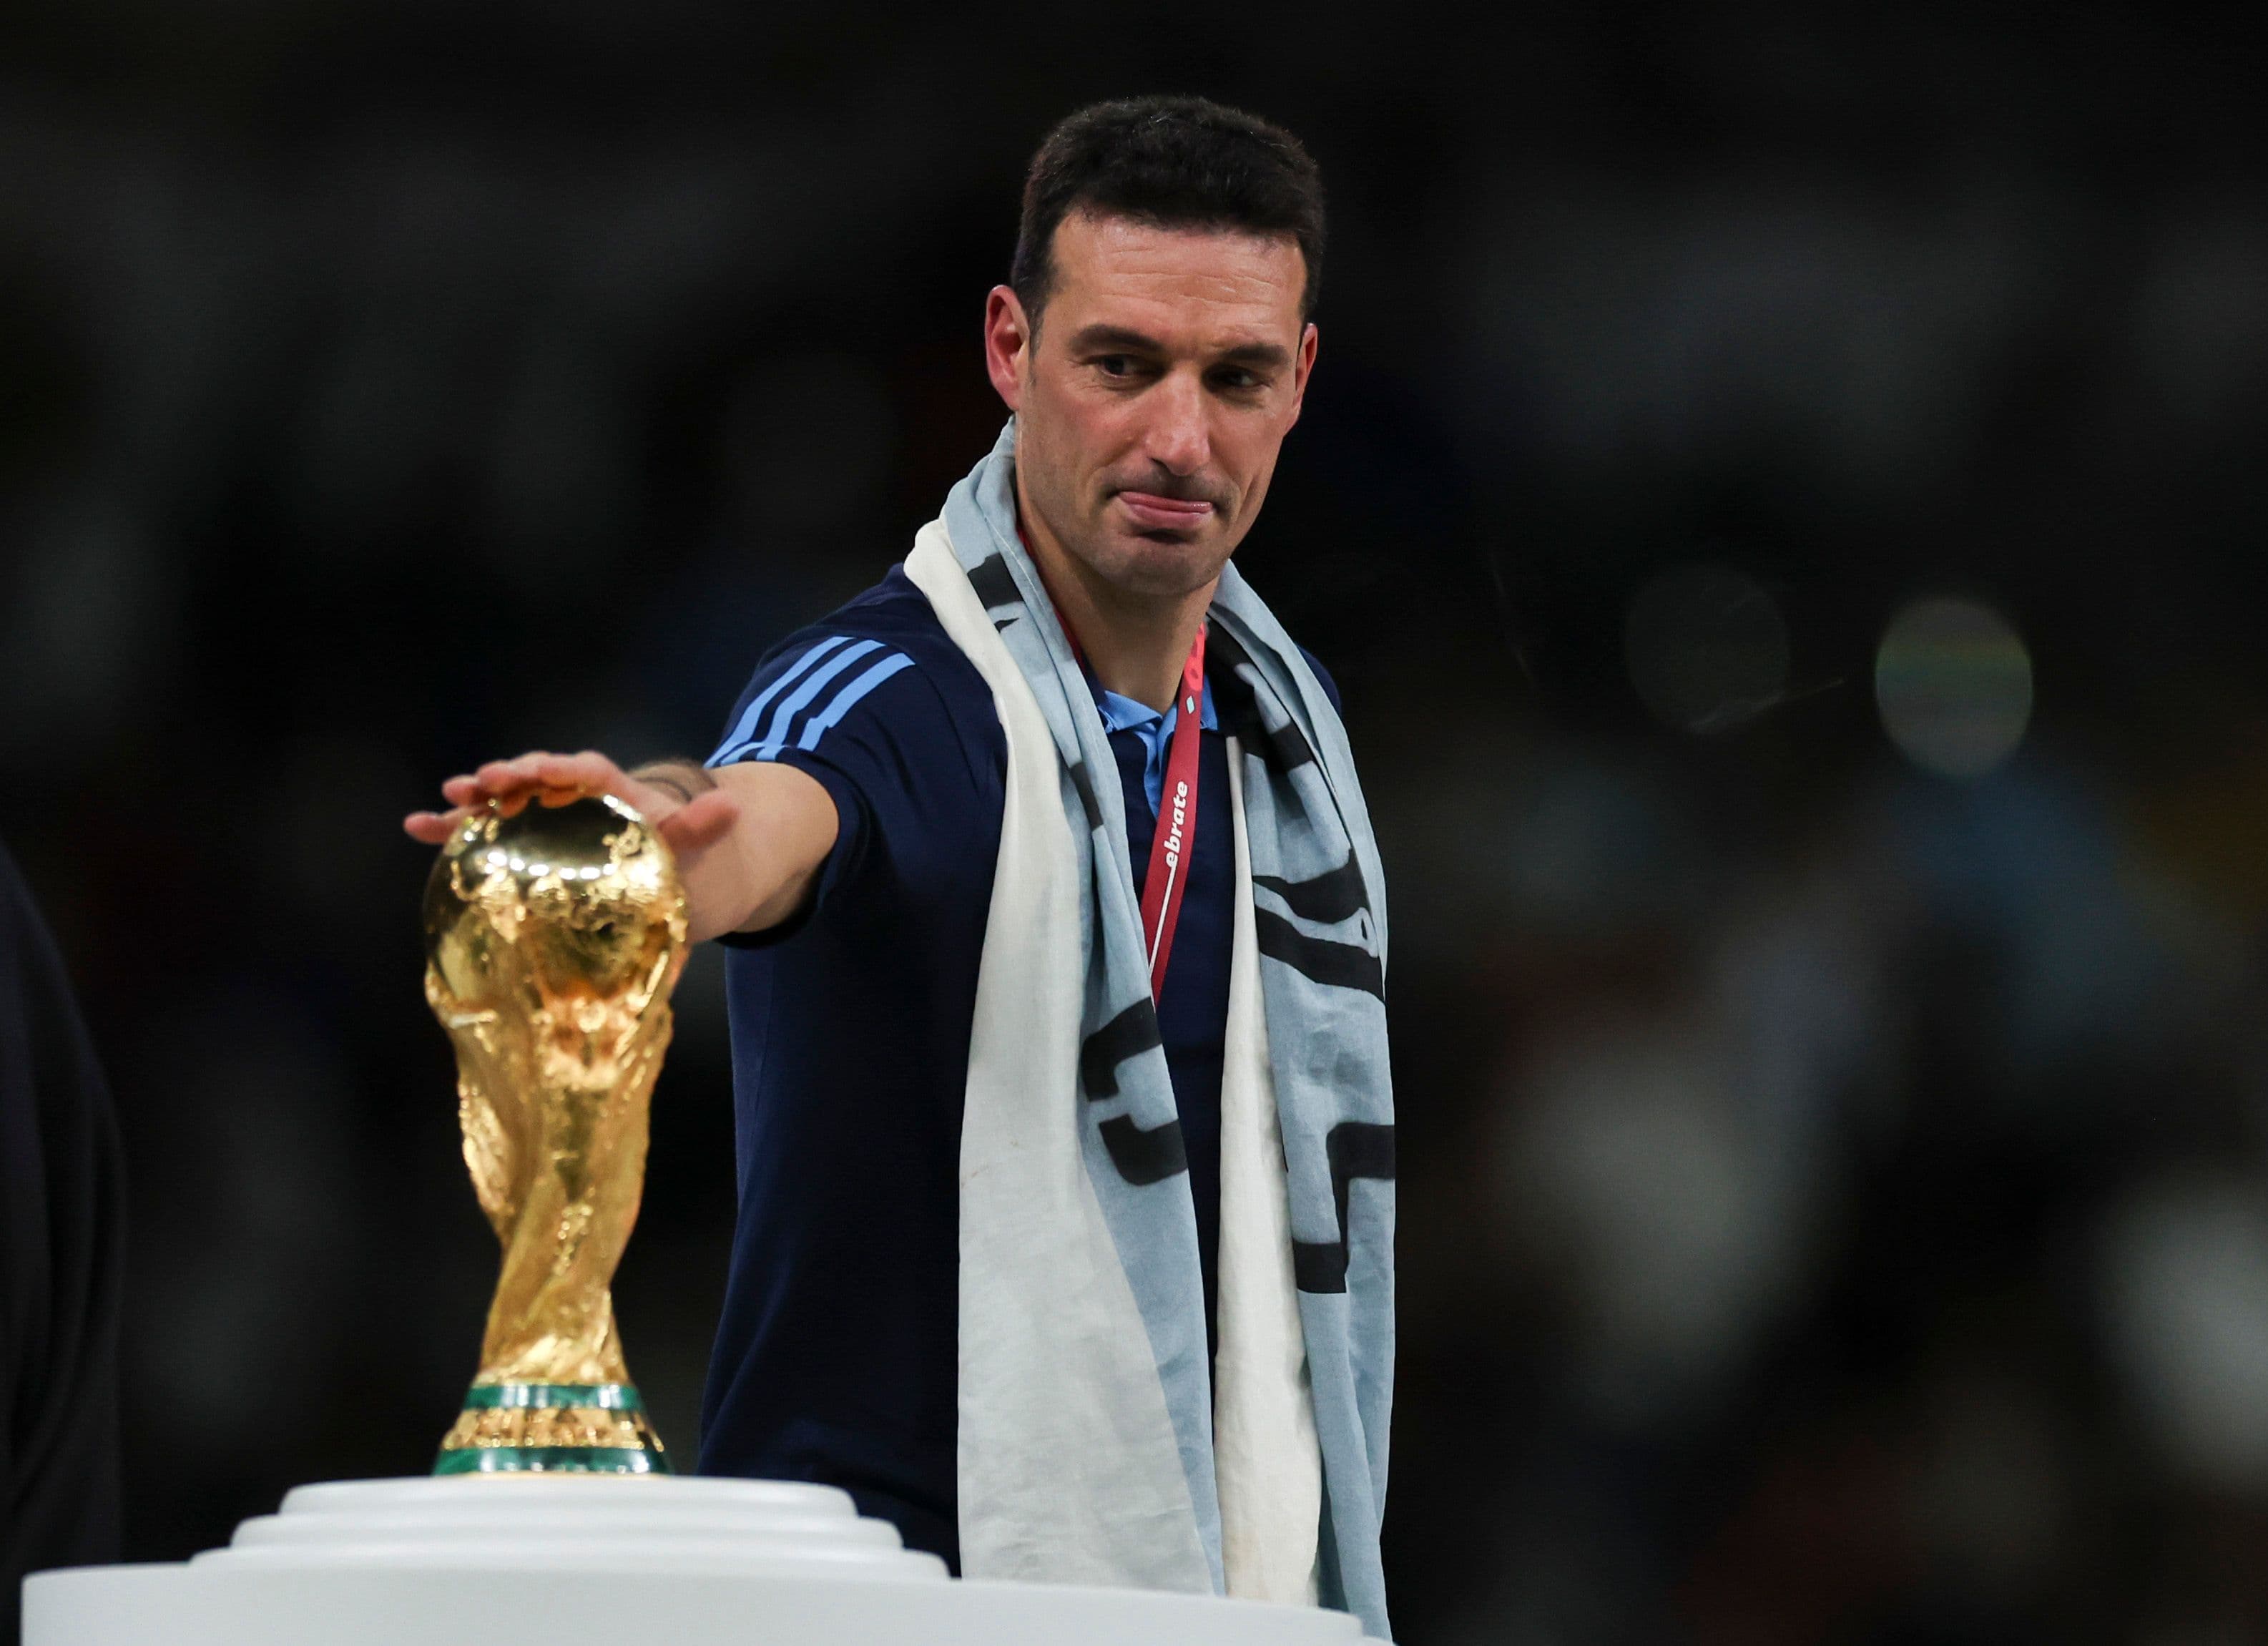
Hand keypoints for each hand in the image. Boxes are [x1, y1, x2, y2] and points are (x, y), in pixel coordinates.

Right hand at [403, 750, 736, 858]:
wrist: (673, 876)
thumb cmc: (679, 858)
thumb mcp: (693, 843)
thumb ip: (702, 827)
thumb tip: (731, 807)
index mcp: (614, 790)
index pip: (586, 771)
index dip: (557, 769)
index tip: (532, 771)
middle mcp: (574, 797)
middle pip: (536, 779)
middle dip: (506, 779)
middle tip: (477, 783)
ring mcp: (546, 818)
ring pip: (505, 803)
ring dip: (472, 803)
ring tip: (437, 806)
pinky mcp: (527, 843)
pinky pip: (488, 833)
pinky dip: (455, 832)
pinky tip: (415, 828)